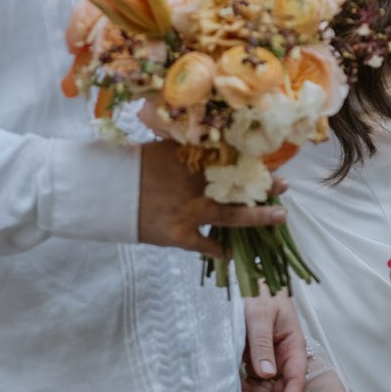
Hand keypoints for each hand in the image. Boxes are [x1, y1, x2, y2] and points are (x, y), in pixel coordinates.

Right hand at [136, 141, 285, 256]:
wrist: (106, 192)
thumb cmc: (133, 165)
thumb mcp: (163, 147)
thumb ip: (189, 146)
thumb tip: (214, 138)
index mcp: (194, 161)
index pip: (232, 160)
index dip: (253, 162)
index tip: (271, 162)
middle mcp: (197, 186)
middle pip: (238, 186)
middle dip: (263, 187)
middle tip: (284, 186)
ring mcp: (190, 212)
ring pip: (231, 216)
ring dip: (257, 217)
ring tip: (279, 217)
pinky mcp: (178, 235)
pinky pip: (205, 245)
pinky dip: (219, 250)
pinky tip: (232, 253)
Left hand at [240, 292, 308, 391]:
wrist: (244, 283)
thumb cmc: (257, 293)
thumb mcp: (259, 314)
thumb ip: (262, 343)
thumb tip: (266, 374)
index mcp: (293, 346)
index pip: (297, 380)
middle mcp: (284, 358)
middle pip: (282, 391)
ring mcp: (270, 361)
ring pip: (267, 391)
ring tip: (237, 388)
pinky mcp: (256, 362)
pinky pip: (254, 383)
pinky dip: (246, 388)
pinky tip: (236, 382)